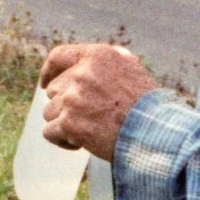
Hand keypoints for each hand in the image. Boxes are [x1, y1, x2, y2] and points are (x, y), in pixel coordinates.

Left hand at [38, 43, 158, 160]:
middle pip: (54, 90)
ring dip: (65, 124)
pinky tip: (82, 143)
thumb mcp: (132, 70)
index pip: (59, 56)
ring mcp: (73, 98)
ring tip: (90, 131)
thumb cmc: (147, 106)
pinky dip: (63, 140)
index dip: (49, 71)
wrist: (154, 133)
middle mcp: (81, 74)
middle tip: (87, 119)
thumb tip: (84, 66)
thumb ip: (106, 64)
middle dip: (65, 105)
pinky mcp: (69, 123)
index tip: (44, 84)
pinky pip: (50, 132)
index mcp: (97, 56)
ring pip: (50, 112)